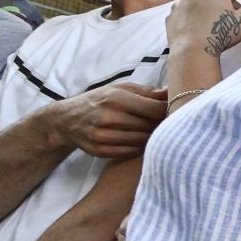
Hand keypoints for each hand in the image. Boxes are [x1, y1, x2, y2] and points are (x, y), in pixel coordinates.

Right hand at [45, 82, 167, 159]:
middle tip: (166, 123)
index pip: (155, 109)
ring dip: (151, 137)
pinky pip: (131, 152)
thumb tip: (172, 92)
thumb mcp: (120, 89)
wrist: (67, 119)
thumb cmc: (100, 100)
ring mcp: (103, 136)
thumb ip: (147, 92)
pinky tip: (139, 140)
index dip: (168, 111)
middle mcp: (109, 117)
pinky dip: (138, 147)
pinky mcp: (100, 151)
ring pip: (143, 141)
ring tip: (153, 131)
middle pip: (150, 126)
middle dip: (161, 125)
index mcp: (116, 98)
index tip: (173, 111)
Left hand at [166, 0, 240, 58]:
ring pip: (206, 9)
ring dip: (219, 18)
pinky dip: (200, 22)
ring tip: (231, 35)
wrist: (191, 54)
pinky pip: (191, 16)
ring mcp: (180, 4)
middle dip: (237, 15)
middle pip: (221, 1)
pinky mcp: (171, 17)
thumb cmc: (220, 35)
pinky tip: (209, 33)